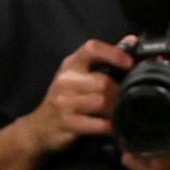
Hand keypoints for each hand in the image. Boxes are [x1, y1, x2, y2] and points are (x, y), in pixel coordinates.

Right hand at [25, 38, 130, 159]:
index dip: (113, 53)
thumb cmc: (64, 99)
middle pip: (103, 81)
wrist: (38, 129)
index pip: (91, 49)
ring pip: (102, 101)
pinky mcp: (66, 123)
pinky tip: (112, 126)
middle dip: (119, 92)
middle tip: (126, 99)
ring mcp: (63, 103)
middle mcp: (65, 81)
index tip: (129, 64)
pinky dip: (110, 126)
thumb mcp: (77, 76)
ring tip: (119, 112)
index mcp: (70, 65)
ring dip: (115, 109)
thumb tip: (131, 40)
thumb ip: (103, 59)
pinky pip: (98, 124)